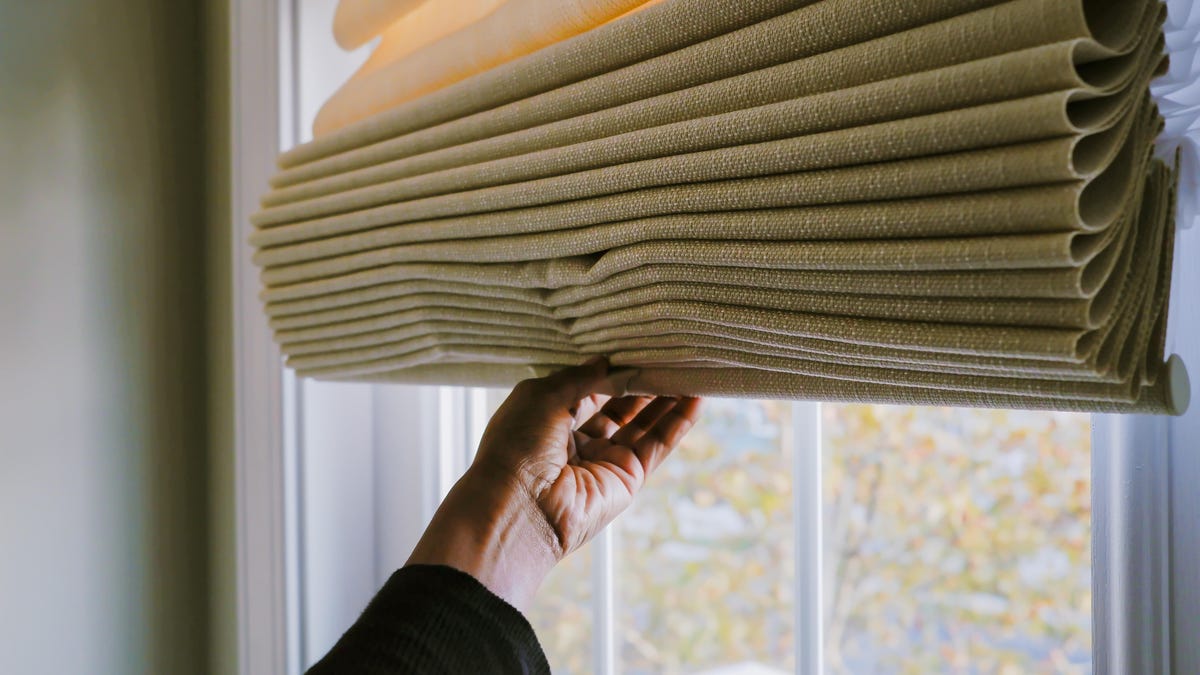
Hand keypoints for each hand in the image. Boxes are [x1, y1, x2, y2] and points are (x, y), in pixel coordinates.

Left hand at [406, 357, 702, 609]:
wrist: (519, 507)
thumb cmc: (516, 448)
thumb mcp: (542, 395)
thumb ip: (580, 377)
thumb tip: (605, 361)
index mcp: (548, 418)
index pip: (589, 388)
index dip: (613, 369)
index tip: (637, 346)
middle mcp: (576, 440)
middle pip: (619, 404)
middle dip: (643, 381)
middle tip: (670, 354)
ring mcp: (604, 460)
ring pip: (643, 423)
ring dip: (667, 398)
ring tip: (691, 369)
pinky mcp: (626, 479)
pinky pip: (656, 445)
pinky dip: (677, 423)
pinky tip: (696, 398)